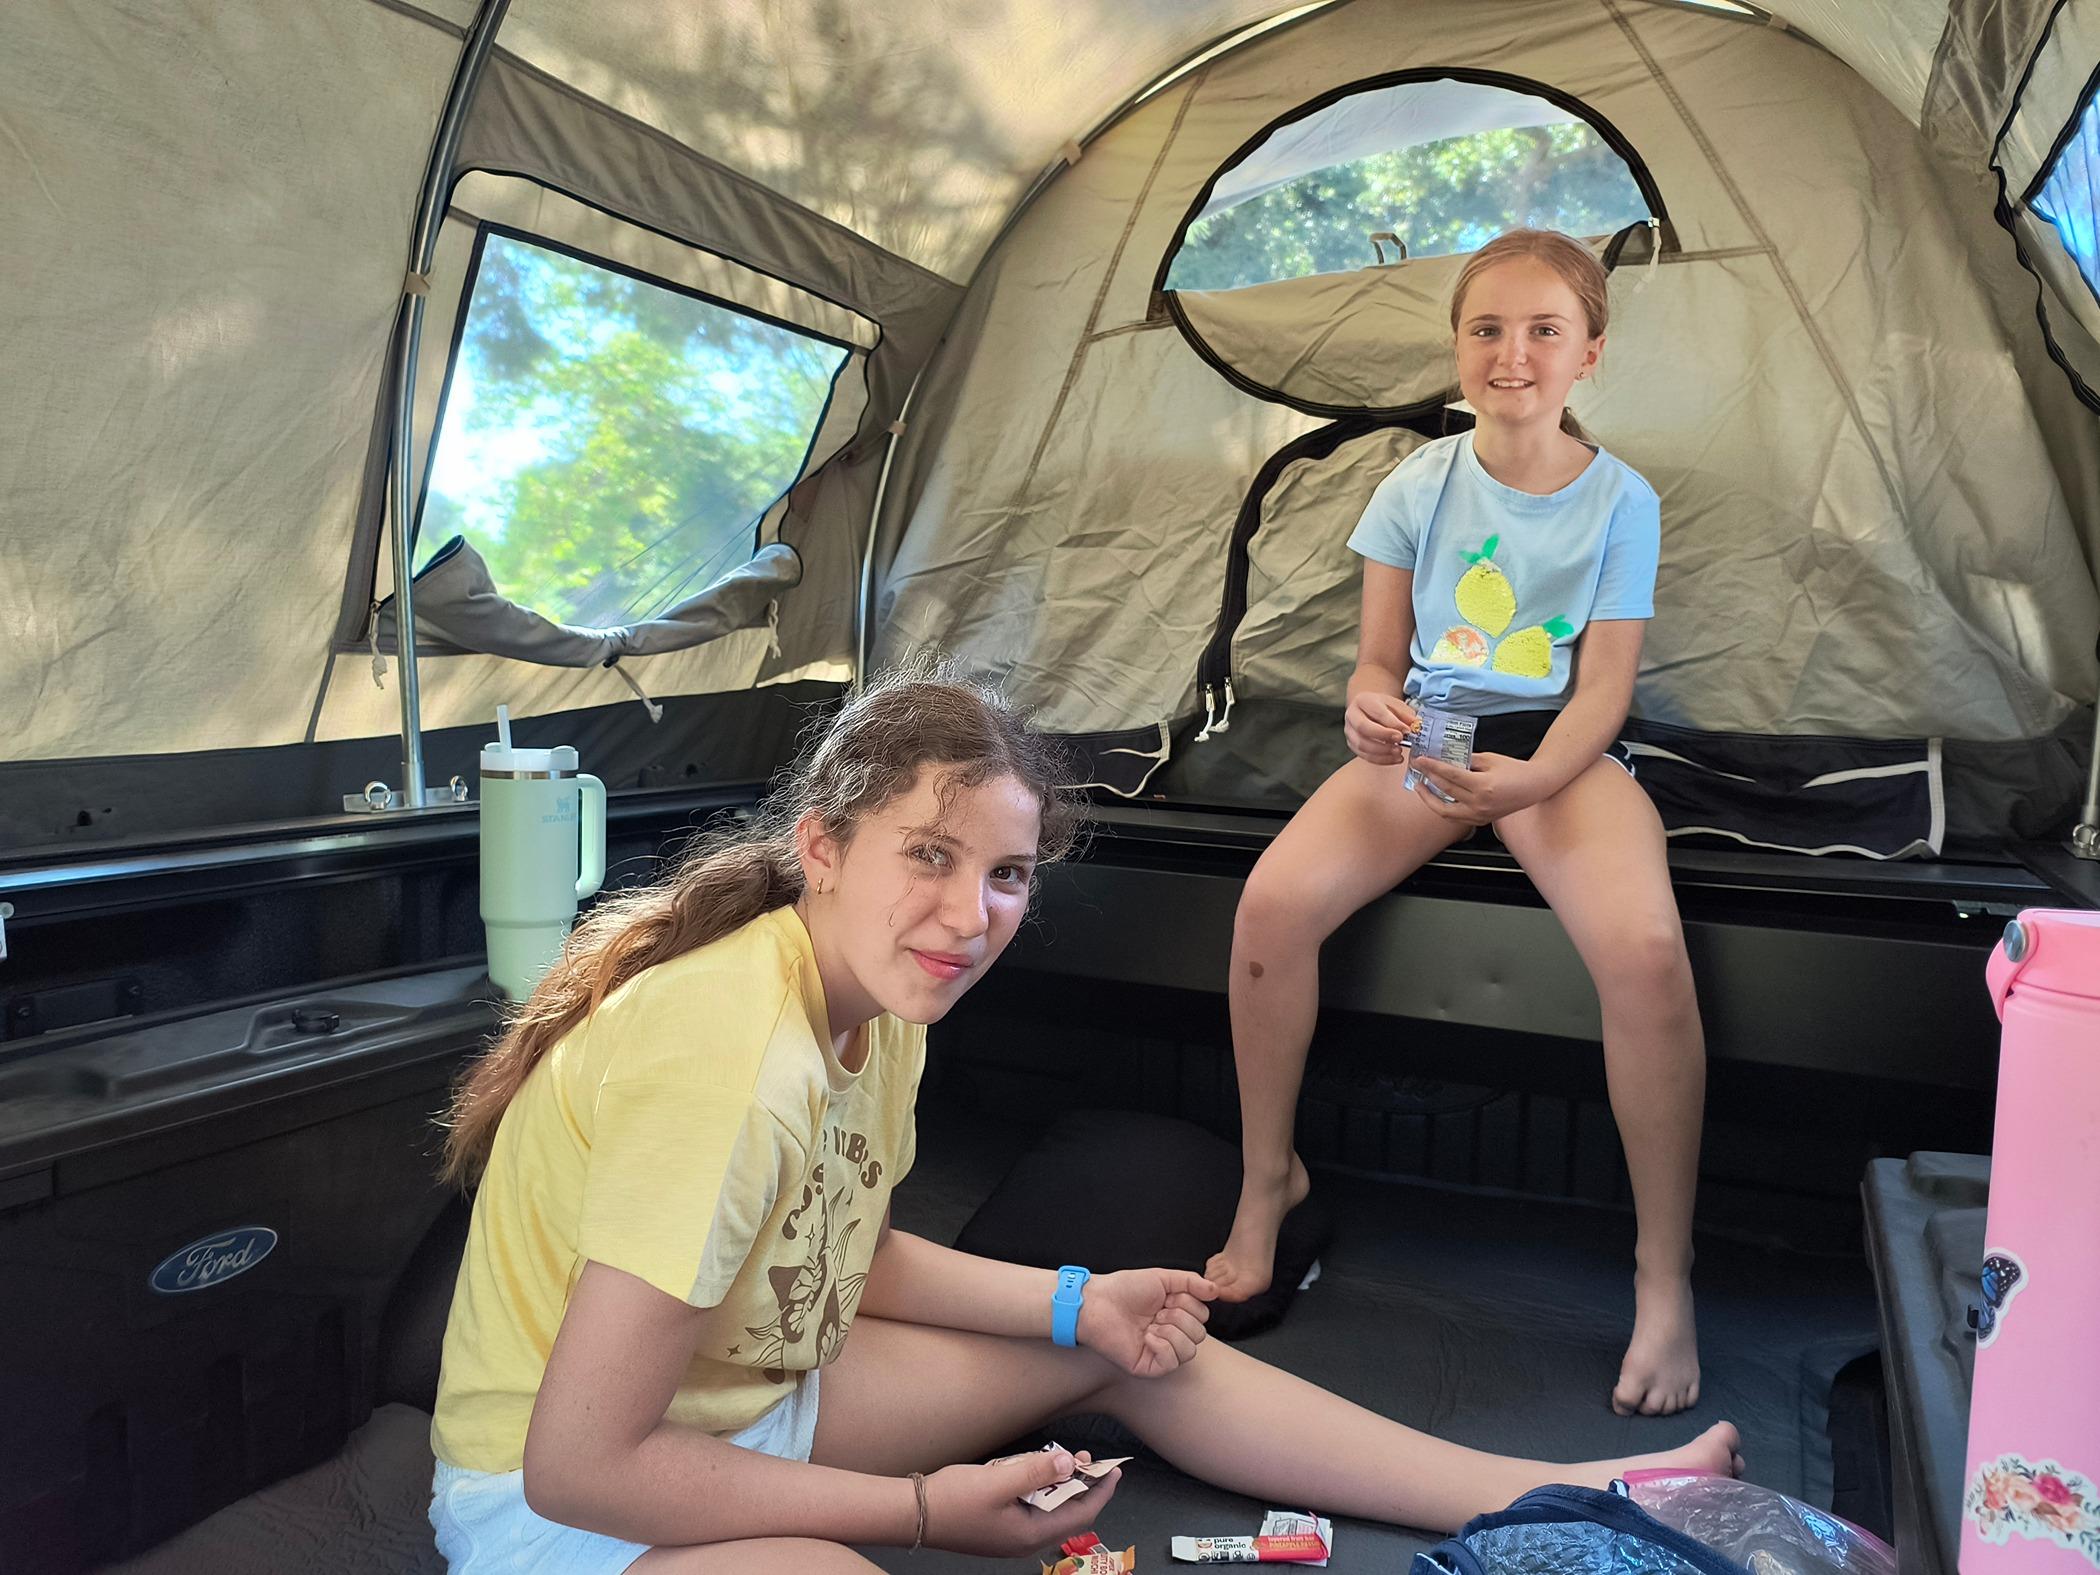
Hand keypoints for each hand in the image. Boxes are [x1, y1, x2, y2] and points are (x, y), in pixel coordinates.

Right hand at [921, 1449, 1122, 1556]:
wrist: (912, 1514)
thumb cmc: (952, 1501)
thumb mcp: (998, 1481)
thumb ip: (1036, 1472)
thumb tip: (1070, 1464)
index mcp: (1030, 1535)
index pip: (1080, 1514)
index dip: (1101, 1491)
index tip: (1114, 1470)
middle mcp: (1024, 1540)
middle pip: (1066, 1512)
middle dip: (1081, 1484)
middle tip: (1090, 1457)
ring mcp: (1011, 1534)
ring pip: (1048, 1507)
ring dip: (1058, 1483)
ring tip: (1064, 1457)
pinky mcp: (999, 1525)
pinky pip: (1030, 1506)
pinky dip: (1038, 1487)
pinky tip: (1033, 1468)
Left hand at [1077, 1267, 1213, 1377]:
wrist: (1098, 1303)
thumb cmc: (1125, 1289)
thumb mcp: (1162, 1278)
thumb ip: (1191, 1282)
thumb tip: (1216, 1290)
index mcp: (1175, 1315)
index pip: (1203, 1316)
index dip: (1188, 1304)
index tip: (1166, 1298)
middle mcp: (1171, 1335)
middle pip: (1200, 1334)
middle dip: (1180, 1317)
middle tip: (1157, 1311)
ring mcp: (1160, 1352)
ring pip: (1189, 1351)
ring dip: (1172, 1331)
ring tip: (1152, 1324)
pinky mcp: (1148, 1366)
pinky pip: (1171, 1362)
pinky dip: (1162, 1346)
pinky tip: (1147, 1336)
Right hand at [1345, 691, 1420, 763]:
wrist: (1370, 711)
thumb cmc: (1385, 708)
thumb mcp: (1396, 706)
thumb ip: (1405, 716)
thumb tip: (1416, 726)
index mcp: (1363, 701)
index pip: (1376, 712)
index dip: (1392, 723)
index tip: (1407, 731)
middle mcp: (1352, 715)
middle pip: (1363, 727)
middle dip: (1383, 736)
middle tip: (1400, 741)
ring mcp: (1350, 731)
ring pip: (1362, 744)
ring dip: (1382, 751)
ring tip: (1399, 752)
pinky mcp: (1352, 745)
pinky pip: (1364, 755)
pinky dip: (1381, 759)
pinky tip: (1395, 758)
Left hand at [1410, 751, 1544, 825]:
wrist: (1534, 786)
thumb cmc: (1515, 770)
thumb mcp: (1490, 759)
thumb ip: (1467, 759)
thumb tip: (1447, 758)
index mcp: (1482, 786)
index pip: (1449, 775)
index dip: (1432, 767)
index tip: (1420, 760)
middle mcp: (1479, 803)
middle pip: (1445, 791)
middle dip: (1428, 778)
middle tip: (1418, 769)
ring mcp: (1479, 815)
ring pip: (1445, 811)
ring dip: (1430, 799)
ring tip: (1421, 787)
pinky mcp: (1481, 821)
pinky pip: (1456, 817)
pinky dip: (1444, 808)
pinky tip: (1437, 798)